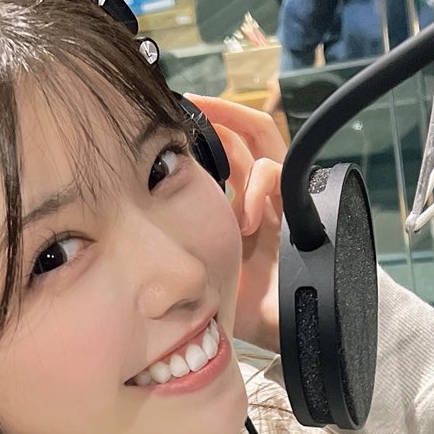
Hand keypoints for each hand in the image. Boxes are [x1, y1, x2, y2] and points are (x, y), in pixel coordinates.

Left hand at [187, 94, 284, 353]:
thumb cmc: (248, 309)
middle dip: (220, 114)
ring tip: (213, 138)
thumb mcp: (202, 273)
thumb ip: (180, 252)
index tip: (170, 120)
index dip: (203, 135)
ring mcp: (279, 201)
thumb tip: (136, 248)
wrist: (294, 331)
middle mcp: (258, 200)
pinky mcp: (298, 209)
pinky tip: (247, 218)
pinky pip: (279, 175)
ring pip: (264, 144)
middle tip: (193, 101)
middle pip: (244, 137)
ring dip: (239, 134)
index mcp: (235, 210)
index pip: (223, 158)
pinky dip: (261, 187)